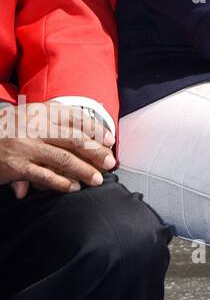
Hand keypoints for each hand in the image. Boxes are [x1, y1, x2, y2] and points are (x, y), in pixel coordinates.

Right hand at [0, 102, 117, 195]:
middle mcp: (33, 127)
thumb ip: (51, 120)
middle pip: (74, 139)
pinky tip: (73, 187)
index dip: (96, 129)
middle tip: (109, 162)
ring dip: (84, 170)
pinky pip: (45, 176)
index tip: (109, 140)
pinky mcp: (16, 167)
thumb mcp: (26, 117)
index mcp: (38, 112)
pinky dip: (62, 183)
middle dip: (96, 152)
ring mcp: (25, 147)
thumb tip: (81, 128)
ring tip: (96, 179)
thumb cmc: (4, 131)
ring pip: (63, 158)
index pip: (75, 118)